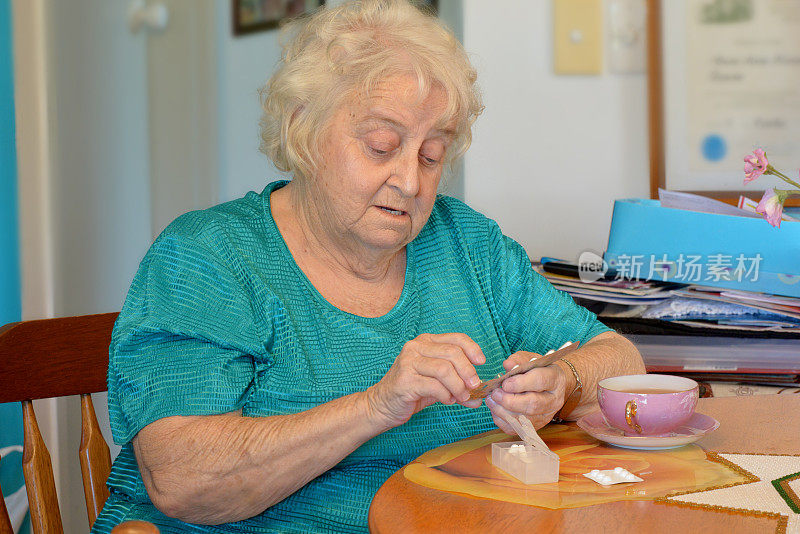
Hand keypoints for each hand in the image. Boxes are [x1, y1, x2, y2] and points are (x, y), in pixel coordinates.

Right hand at [366, 333, 484, 429]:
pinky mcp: (405, 380)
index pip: (456, 338)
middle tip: (475, 386)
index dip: (473, 349)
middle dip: (468, 371)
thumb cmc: (412, 390)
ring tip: (461, 397)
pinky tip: (447, 401)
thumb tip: (480, 393)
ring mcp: (408, 363)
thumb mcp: (438, 382)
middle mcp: (416, 347)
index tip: (482, 362)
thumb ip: (457, 382)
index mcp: (426, 342)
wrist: (382, 405)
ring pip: (444, 370)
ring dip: (458, 386)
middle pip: (452, 353)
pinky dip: (446, 395)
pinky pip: (434, 386)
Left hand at [484, 351, 567, 431]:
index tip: (505, 383)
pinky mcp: (535, 426)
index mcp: (555, 379)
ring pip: (524, 419)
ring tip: (491, 400)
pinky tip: (495, 409)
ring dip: (503, 411)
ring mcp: (545, 416)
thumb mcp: (530, 360)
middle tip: (495, 393)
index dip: (520, 383)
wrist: (549, 387)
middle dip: (509, 400)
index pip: (540, 381)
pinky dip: (502, 420)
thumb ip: (518, 361)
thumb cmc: (538, 370)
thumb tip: (507, 365)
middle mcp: (553, 400)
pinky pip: (517, 428)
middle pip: (532, 404)